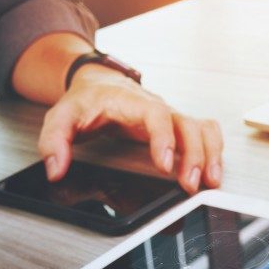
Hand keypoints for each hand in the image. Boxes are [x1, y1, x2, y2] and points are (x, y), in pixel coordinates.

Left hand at [37, 65, 223, 192]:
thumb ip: (54, 141)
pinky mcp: (176, 128)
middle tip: (191, 183)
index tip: (166, 165)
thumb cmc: (85, 101)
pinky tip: (211, 174)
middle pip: (187, 125)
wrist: (98, 84)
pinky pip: (205, 133)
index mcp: (131, 102)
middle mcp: (157, 108)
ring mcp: (170, 118)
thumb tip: (55, 168)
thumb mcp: (60, 117)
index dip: (164, 139)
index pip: (156, 115)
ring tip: (209, 183)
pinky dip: (214, 151)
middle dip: (195, 155)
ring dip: (210, 155)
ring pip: (202, 129)